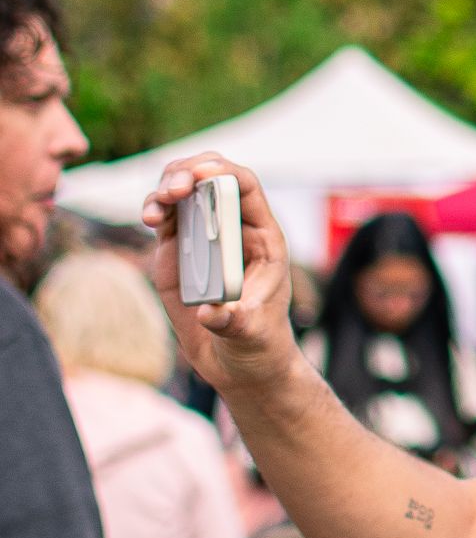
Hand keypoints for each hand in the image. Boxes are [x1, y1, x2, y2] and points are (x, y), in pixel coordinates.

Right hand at [142, 156, 298, 392]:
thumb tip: (210, 313)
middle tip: (174, 189)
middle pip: (211, 179)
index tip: (202, 174)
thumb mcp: (251, 334)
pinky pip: (165, 218)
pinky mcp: (179, 252)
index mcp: (262, 238)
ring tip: (156, 209)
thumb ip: (234, 322)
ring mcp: (204, 238)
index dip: (224, 174)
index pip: (246, 188)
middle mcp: (232, 230)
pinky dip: (154, 209)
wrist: (240, 365)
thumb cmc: (258, 344)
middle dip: (189, 172)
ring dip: (166, 187)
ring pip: (183, 192)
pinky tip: (150, 217)